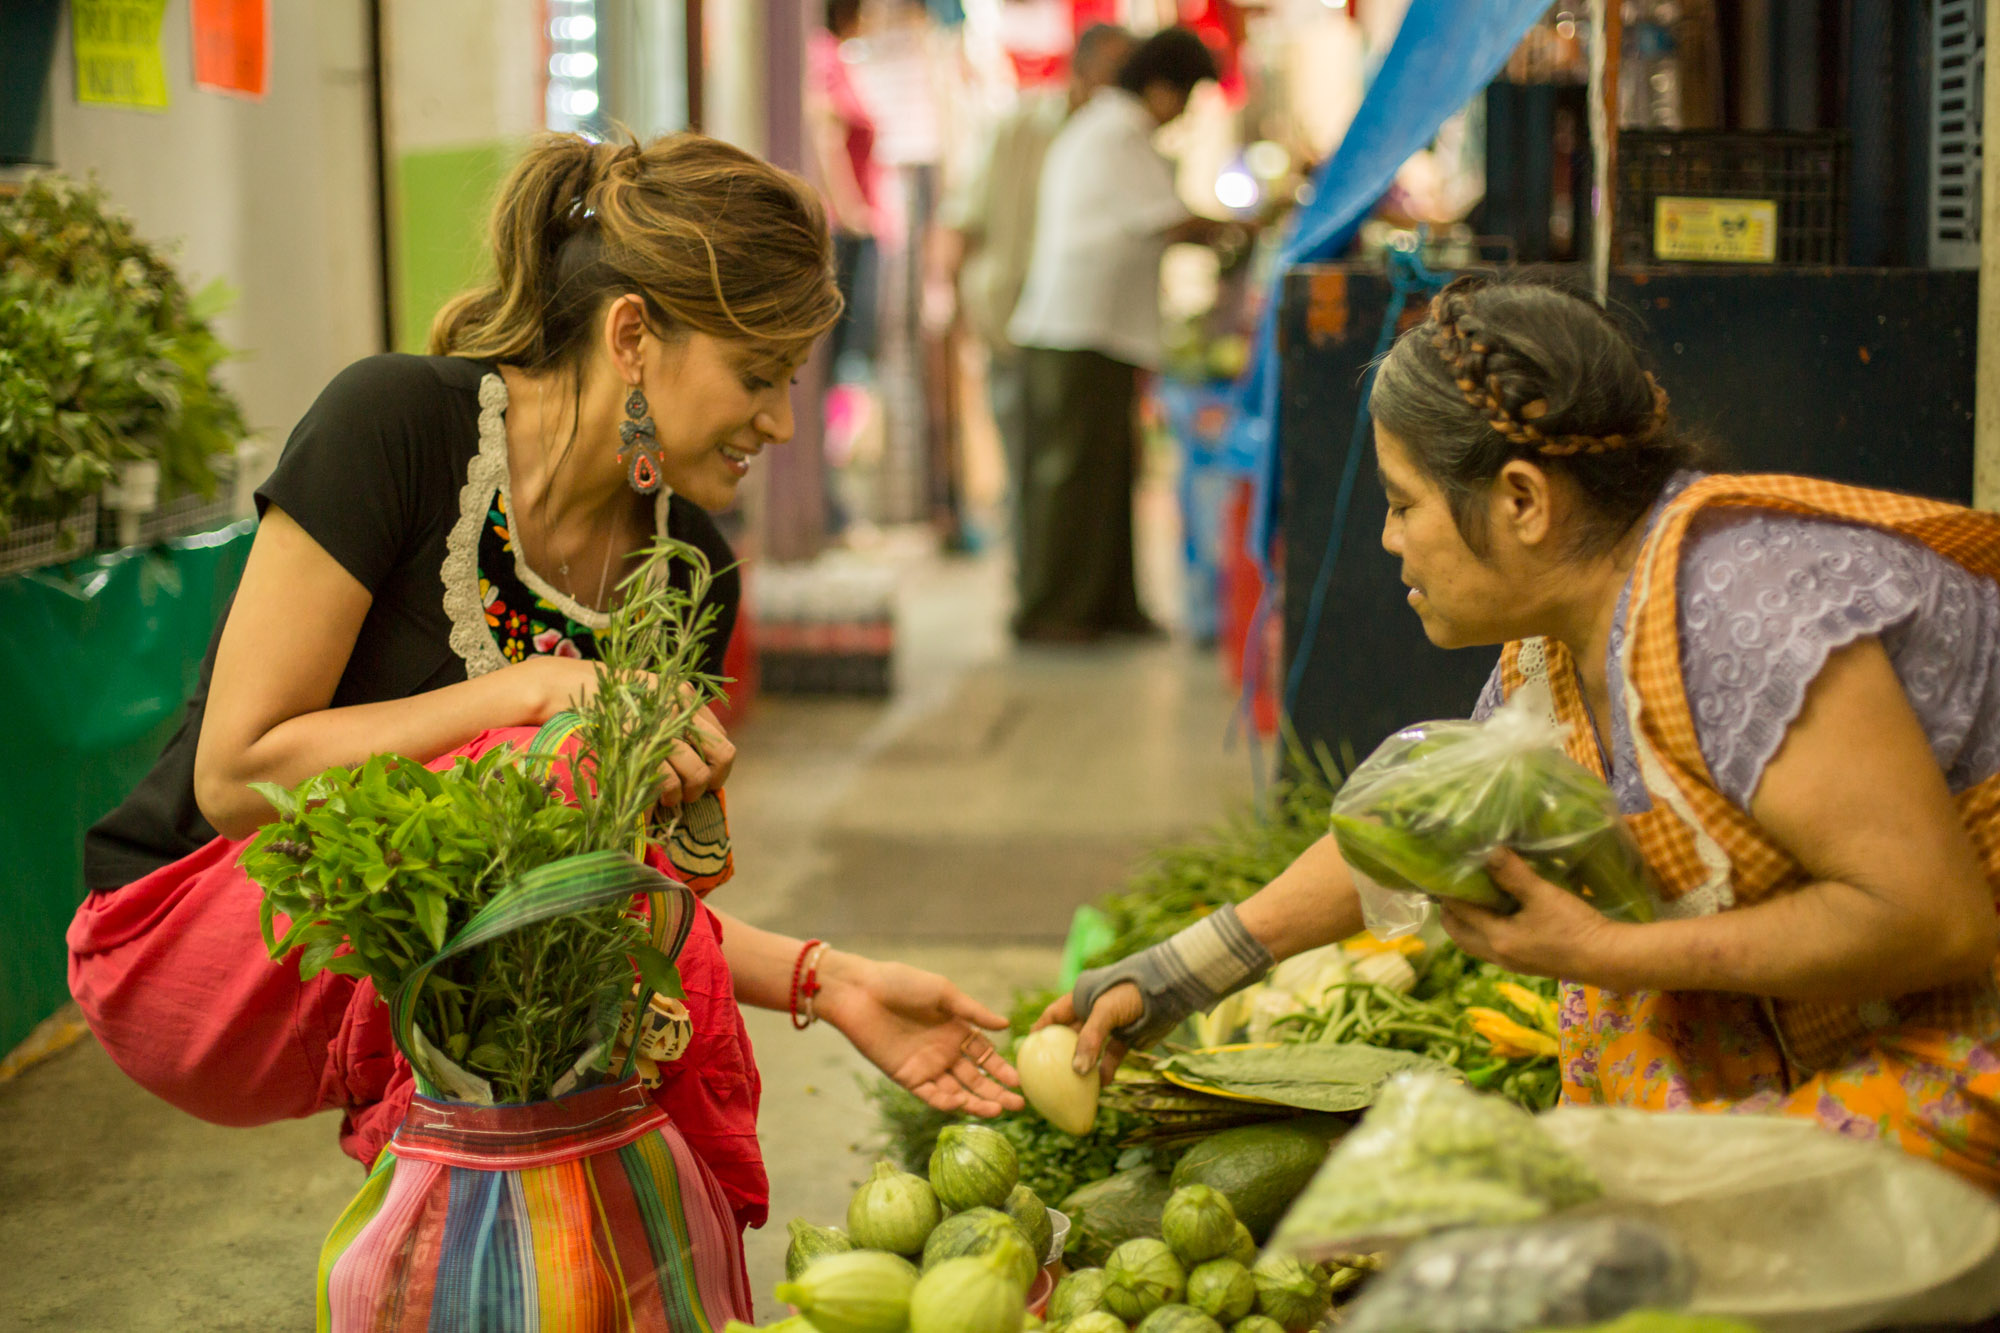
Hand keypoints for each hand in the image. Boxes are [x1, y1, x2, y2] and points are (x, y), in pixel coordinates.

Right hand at [507, 660, 733, 804]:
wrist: (569, 687)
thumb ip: (677, 717)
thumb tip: (700, 754)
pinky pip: (663, 782)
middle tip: (692, 795)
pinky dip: (658, 802)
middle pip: (720, 757)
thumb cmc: (609, 697)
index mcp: (686, 697)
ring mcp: (661, 729)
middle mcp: (680, 710)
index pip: (722, 739)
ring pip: (695, 775)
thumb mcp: (652, 695)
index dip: (719, 767)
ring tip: (667, 800)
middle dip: (708, 783)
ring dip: (682, 795)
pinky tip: (649, 807)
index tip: (708, 780)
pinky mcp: (639, 746)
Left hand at [818, 952, 1024, 1116]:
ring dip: (976, 1103)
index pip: (985, 1055)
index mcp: (956, 1029)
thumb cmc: (902, 983)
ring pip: (956, 1091)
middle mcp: (944, 1051)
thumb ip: (973, 1012)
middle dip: (996, 1092)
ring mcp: (926, 1066)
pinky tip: (961, 1104)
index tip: (1020, 1082)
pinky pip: (930, 1094)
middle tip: (1018, 1105)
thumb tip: (1006, 1025)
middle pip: (975, 1078)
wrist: (861, 991)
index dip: (1002, 1069)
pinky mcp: (906, 1077)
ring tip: (997, 1111)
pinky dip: (945, 1102)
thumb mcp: (943, 992)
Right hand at [1033, 987, 1137, 1086]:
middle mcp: (1091, 1013)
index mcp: (1079, 999)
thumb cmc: (1130, 991)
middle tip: (1047, 1075)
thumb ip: (1090, 1039)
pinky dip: (1106, 1069)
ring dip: (1083, 1067)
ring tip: (1072, 1086)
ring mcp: (1109, 1026)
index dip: (1040, 1032)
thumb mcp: (1105, 1011)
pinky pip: (1111, 1056)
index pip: (1053, 1016)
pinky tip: (1102, 1084)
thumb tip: (1077, 1071)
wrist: (1166, 990)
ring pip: (1090, 1050)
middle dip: (1059, 1055)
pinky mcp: (1126, 1037)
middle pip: (1069, 1037)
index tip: (1029, 1051)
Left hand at [1437, 850, 1627, 983]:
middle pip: (1459, 934)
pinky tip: (1498, 913)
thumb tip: (1488, 850)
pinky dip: (1484, 930)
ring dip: (1467, 922)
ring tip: (1471, 896)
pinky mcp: (1525, 964)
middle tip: (1451, 886)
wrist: (1608, 959)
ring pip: (1475, 943)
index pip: (1459, 913)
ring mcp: (1511, 963)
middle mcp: (1497, 955)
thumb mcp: (1542, 895)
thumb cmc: (1574, 926)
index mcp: (1496, 939)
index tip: (1441, 873)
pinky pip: (1492, 946)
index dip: (1447, 893)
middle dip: (1450, 912)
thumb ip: (1512, 873)